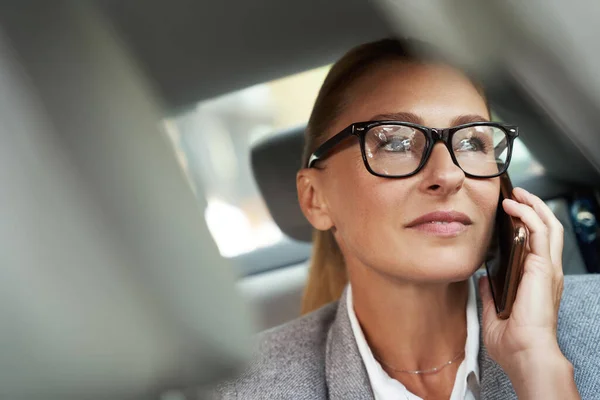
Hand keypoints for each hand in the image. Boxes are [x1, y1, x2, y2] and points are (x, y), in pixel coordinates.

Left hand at [479, 187, 577, 397]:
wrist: (524, 354)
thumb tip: (483, 279)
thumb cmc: (513, 343)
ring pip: (548, 225)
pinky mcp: (544, 266)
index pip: (537, 245)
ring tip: (515, 193)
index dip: (527, 226)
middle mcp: (547, 272)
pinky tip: (513, 205)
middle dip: (533, 207)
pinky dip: (528, 213)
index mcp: (537, 282)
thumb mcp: (496, 313)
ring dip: (533, 205)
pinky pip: (540, 231)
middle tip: (515, 195)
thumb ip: (491, 294)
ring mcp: (548, 268)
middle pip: (548, 229)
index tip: (509, 214)